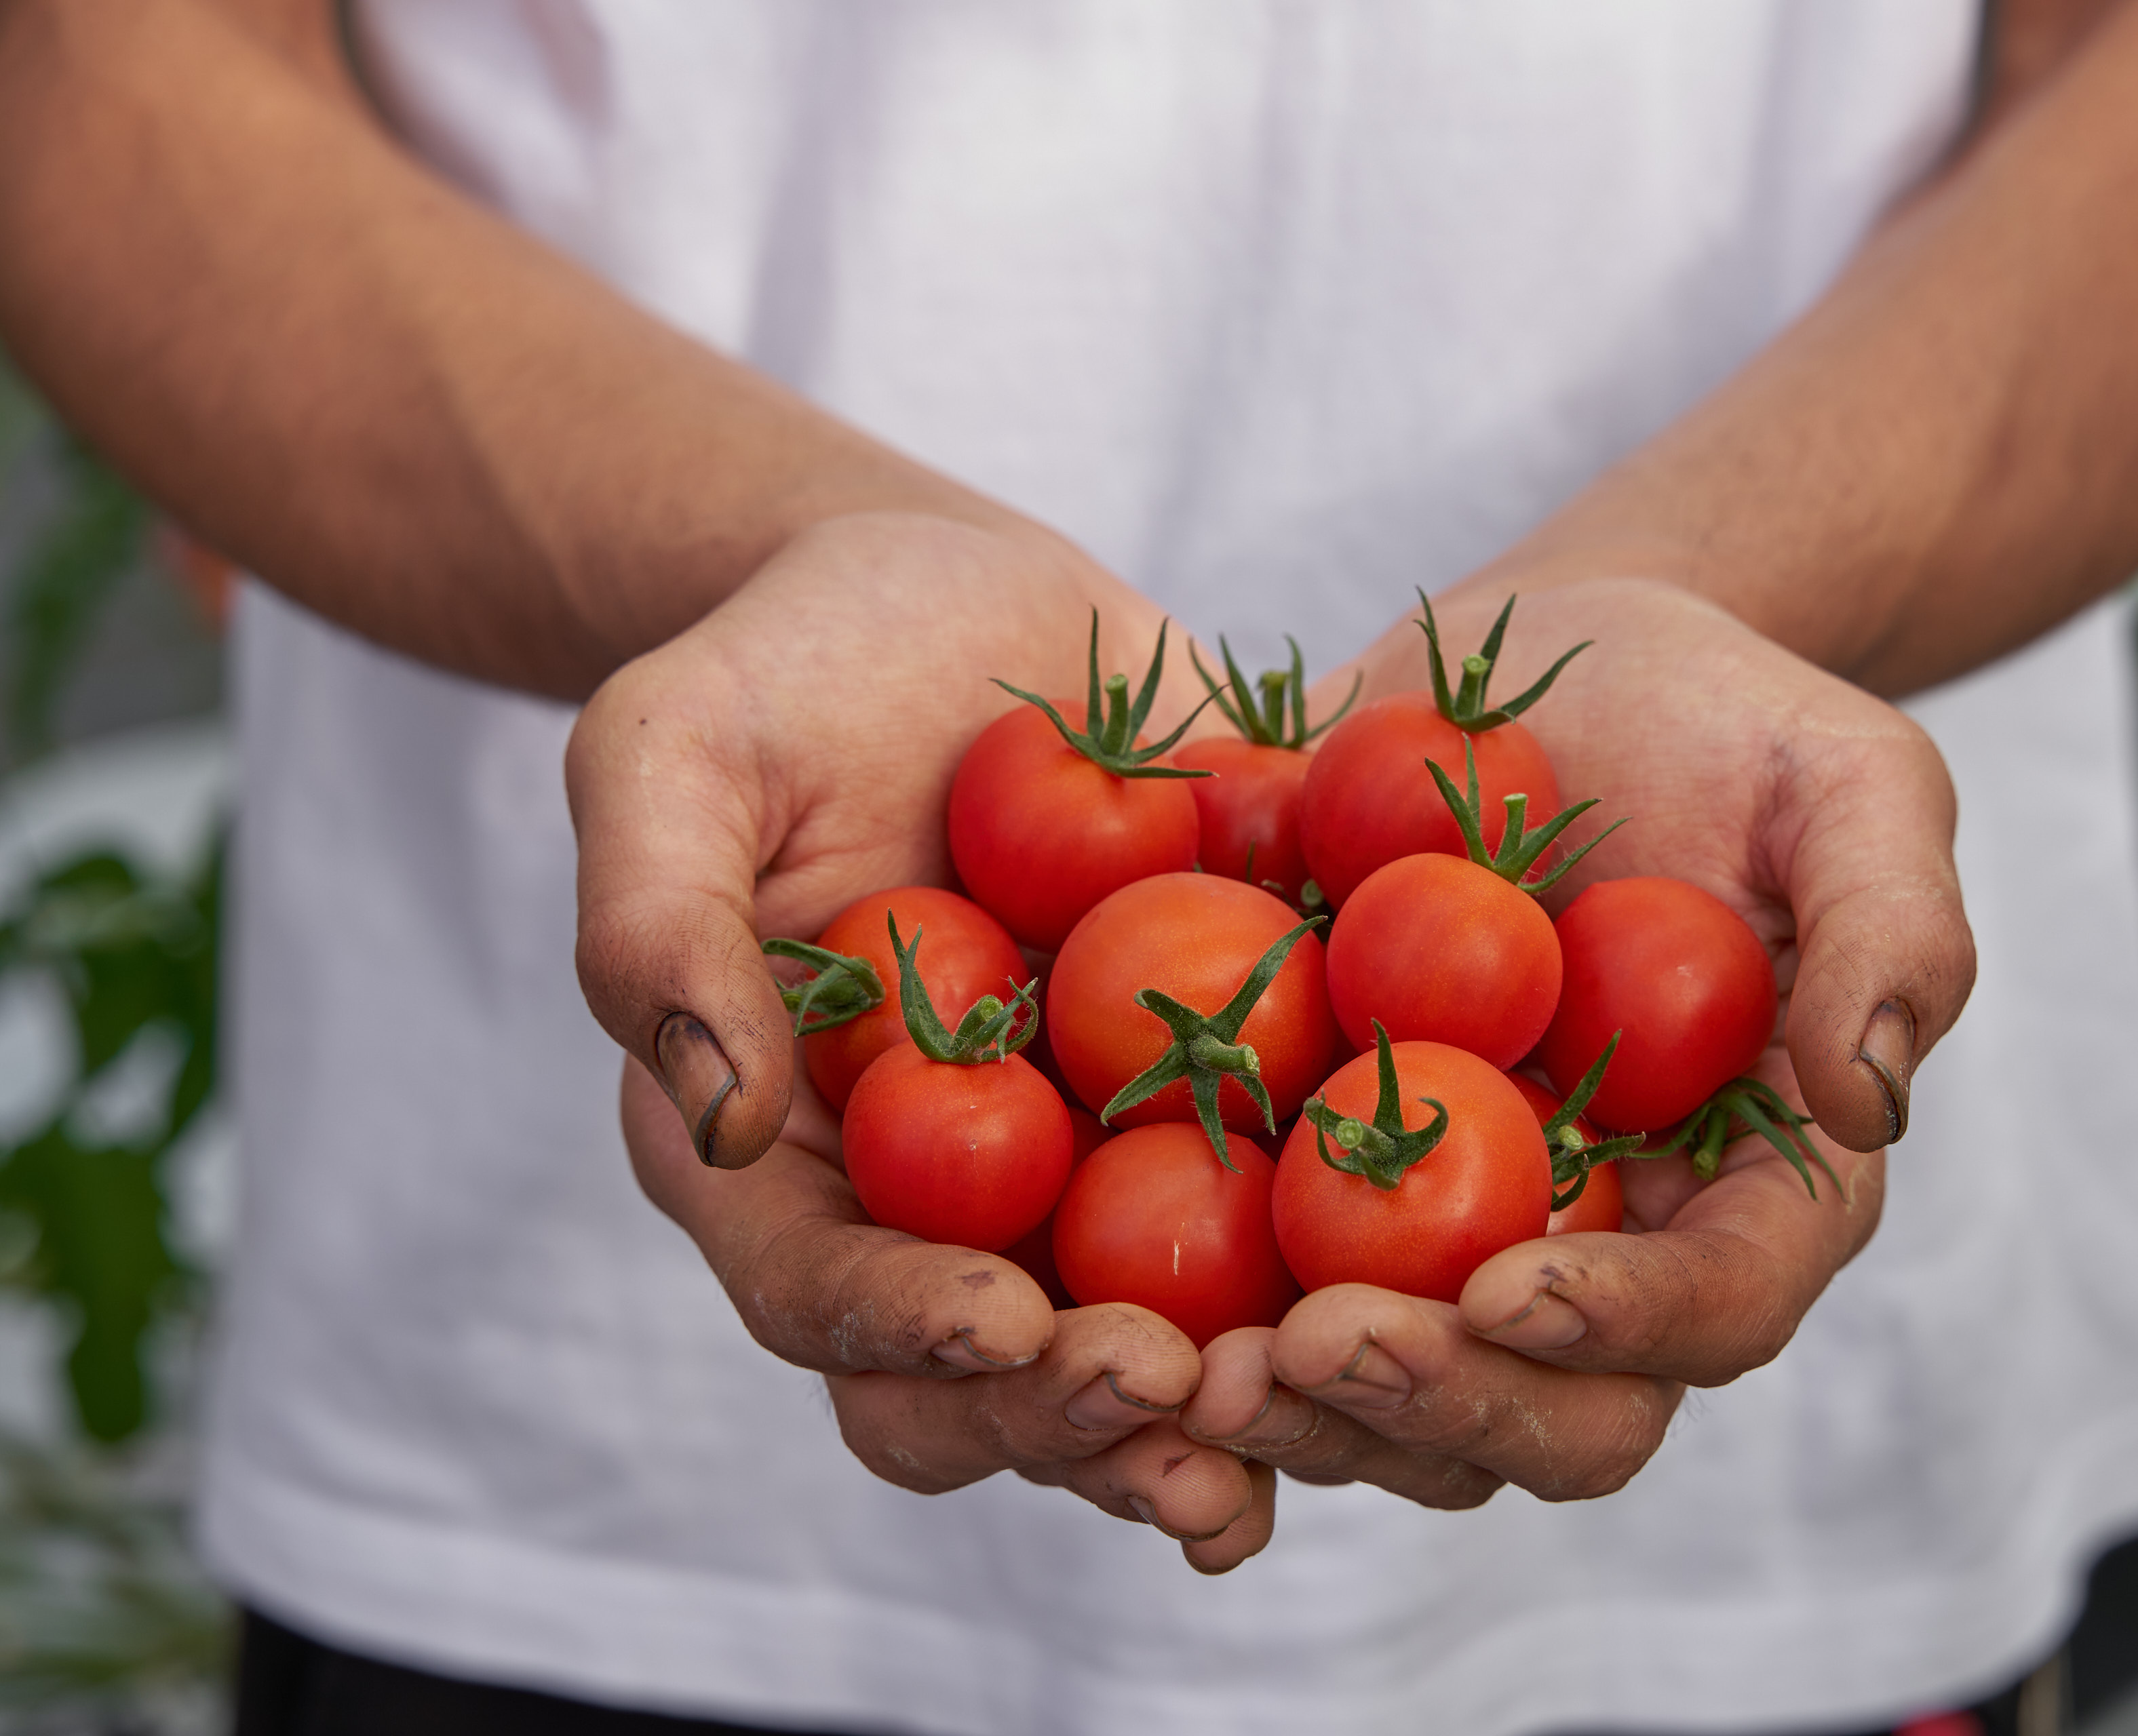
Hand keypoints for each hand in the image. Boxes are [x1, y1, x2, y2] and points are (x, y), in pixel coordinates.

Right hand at [574, 512, 1263, 1568]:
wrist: (960, 610)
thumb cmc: (783, 669)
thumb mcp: (671, 753)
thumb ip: (657, 926)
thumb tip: (713, 1121)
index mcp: (782, 1154)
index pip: (819, 1293)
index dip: (903, 1333)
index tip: (1003, 1320)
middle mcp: (933, 1204)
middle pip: (984, 1379)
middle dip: (1074, 1413)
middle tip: (1175, 1399)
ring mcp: (1081, 1174)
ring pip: (1145, 1349)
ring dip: (1228, 1408)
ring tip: (1319, 1402)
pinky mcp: (1216, 1114)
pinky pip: (1286, 1222)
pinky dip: (1355, 1274)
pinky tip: (1456, 1289)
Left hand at [1184, 577, 1973, 1502]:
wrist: (1534, 680)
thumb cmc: (1717, 719)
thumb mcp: (1849, 777)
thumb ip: (1893, 928)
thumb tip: (1866, 1100)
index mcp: (1746, 1187)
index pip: (1717, 1305)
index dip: (1625, 1324)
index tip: (1508, 1286)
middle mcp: (1603, 1251)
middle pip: (1555, 1417)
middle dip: (1439, 1406)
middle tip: (1315, 1347)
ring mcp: (1455, 1241)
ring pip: (1400, 1407)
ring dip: (1300, 1415)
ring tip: (1183, 1367)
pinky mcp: (1320, 1195)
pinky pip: (1262, 1308)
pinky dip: (1185, 1335)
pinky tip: (1090, 1313)